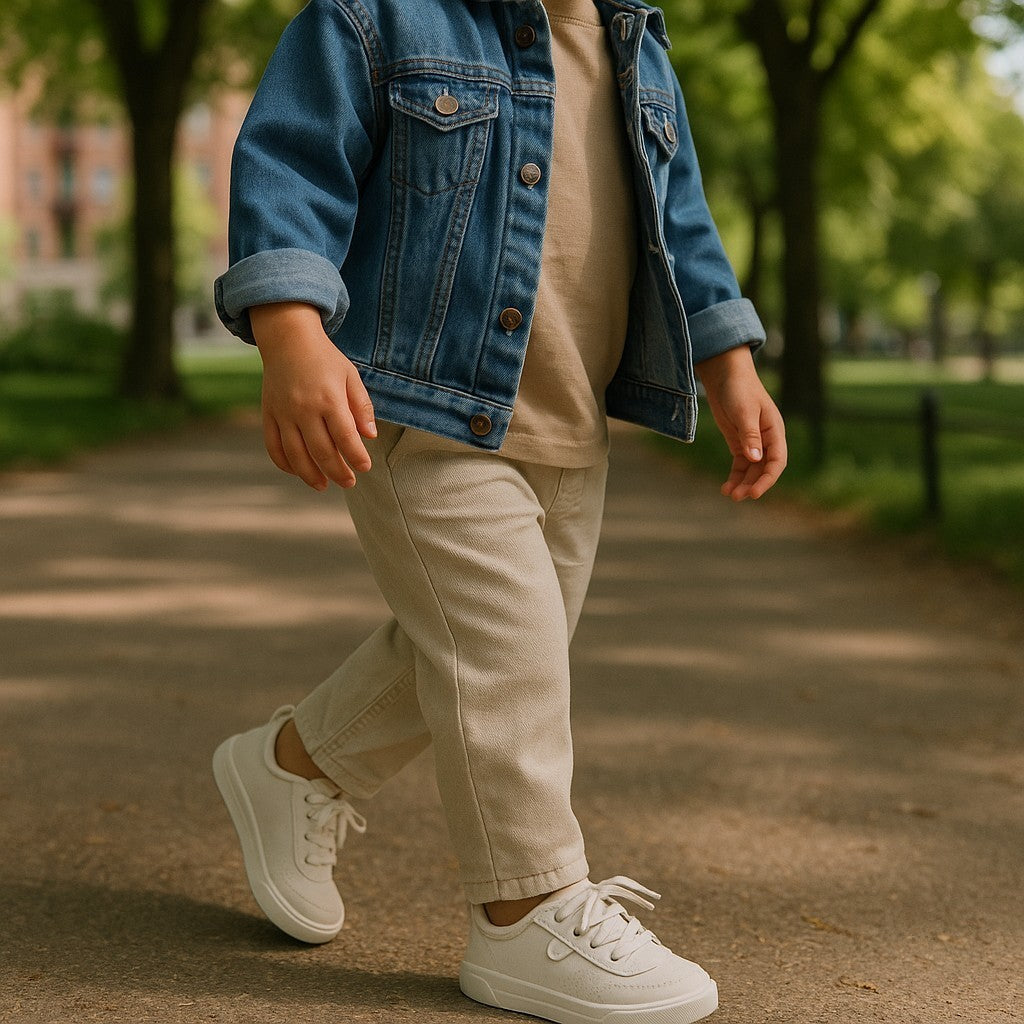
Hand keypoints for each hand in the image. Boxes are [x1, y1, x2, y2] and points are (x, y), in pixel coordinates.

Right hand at [251, 302, 376, 489]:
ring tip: (324, 485)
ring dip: (311, 475)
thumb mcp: (350, 376)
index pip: (345, 438)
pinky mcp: (268, 414)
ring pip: (296, 455)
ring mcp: (283, 413)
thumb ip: (362, 407)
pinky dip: (285, 464)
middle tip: (349, 482)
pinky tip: (298, 472)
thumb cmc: (325, 359)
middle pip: (321, 451)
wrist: (288, 339)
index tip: (365, 467)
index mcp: (329, 399)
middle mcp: (304, 408)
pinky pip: (273, 446)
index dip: (356, 457)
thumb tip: (370, 436)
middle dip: (338, 472)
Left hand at [695, 345, 786, 500]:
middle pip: (764, 469)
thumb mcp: (744, 412)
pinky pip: (740, 465)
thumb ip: (750, 435)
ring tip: (729, 495)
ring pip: (752, 470)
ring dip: (743, 483)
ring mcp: (753, 442)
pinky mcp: (739, 443)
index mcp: (775, 431)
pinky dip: (735, 477)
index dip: (768, 479)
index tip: (754, 492)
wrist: (725, 376)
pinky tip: (726, 487)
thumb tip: (755, 458)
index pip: (777, 461)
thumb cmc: (739, 389)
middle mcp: (767, 440)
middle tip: (737, 497)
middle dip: (752, 484)